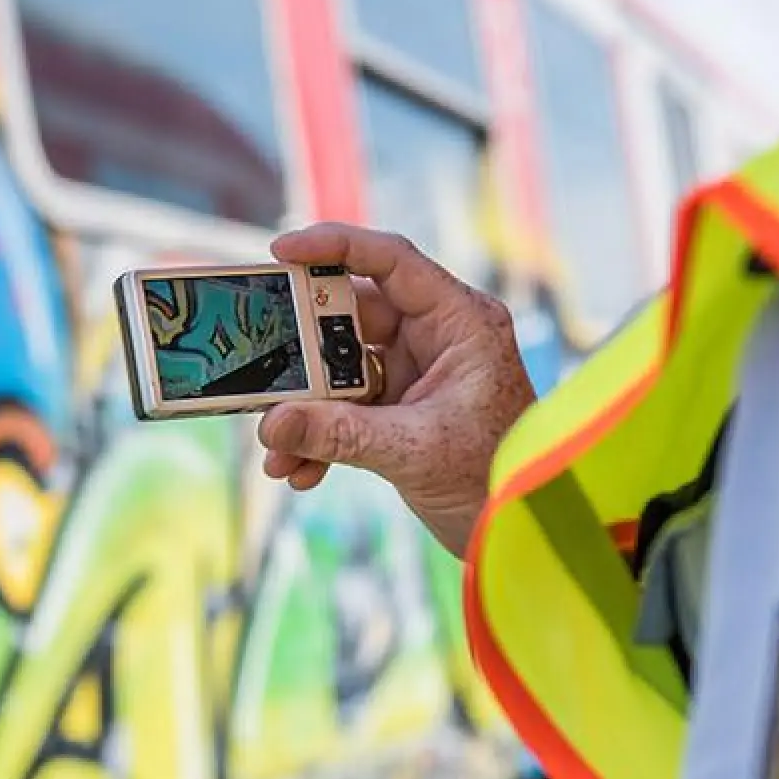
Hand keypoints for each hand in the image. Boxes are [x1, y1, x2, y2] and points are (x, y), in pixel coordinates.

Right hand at [257, 223, 536, 556]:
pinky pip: (348, 408)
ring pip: (341, 369)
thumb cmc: (496, 479)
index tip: (281, 250)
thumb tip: (272, 425)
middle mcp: (439, 338)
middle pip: (352, 317)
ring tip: (276, 446)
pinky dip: (320, 436)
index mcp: (461, 323)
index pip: (393, 262)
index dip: (336, 246)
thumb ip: (340, 435)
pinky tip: (297, 470)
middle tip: (258, 364)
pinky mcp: (403, 410)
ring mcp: (418, 373)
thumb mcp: (413, 451)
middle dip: (302, 351)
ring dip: (305, 408)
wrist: (520, 532)